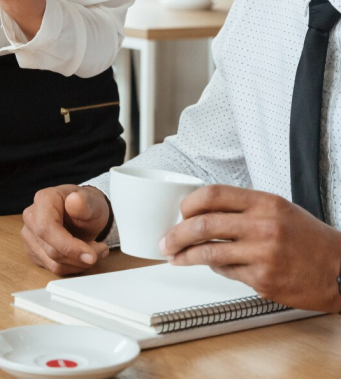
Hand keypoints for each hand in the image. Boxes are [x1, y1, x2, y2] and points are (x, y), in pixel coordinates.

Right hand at [22, 185, 110, 274]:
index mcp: (43, 200)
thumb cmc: (86, 205)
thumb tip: (74, 201)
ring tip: (95, 251)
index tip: (91, 256)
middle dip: (80, 256)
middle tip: (101, 250)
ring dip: (78, 263)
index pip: (47, 229)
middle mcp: (32, 217)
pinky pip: (53, 268)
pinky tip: (82, 254)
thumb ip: (84, 202)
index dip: (69, 247)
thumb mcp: (92, 201)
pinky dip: (72, 266)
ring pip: (53, 263)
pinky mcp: (34, 251)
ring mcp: (30, 235)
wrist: (84, 212)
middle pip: (51, 250)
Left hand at [160, 185, 340, 312]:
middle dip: (177, 234)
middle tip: (165, 241)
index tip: (179, 212)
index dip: (189, 203)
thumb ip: (244, 208)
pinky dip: (215, 268)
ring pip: (209, 253)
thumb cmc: (308, 239)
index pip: (213, 194)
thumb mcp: (278, 209)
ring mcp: (262, 254)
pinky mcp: (263, 280)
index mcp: (264, 202)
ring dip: (186, 256)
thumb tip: (203, 212)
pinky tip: (212, 266)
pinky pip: (227, 272)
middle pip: (203, 224)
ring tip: (174, 257)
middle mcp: (262, 225)